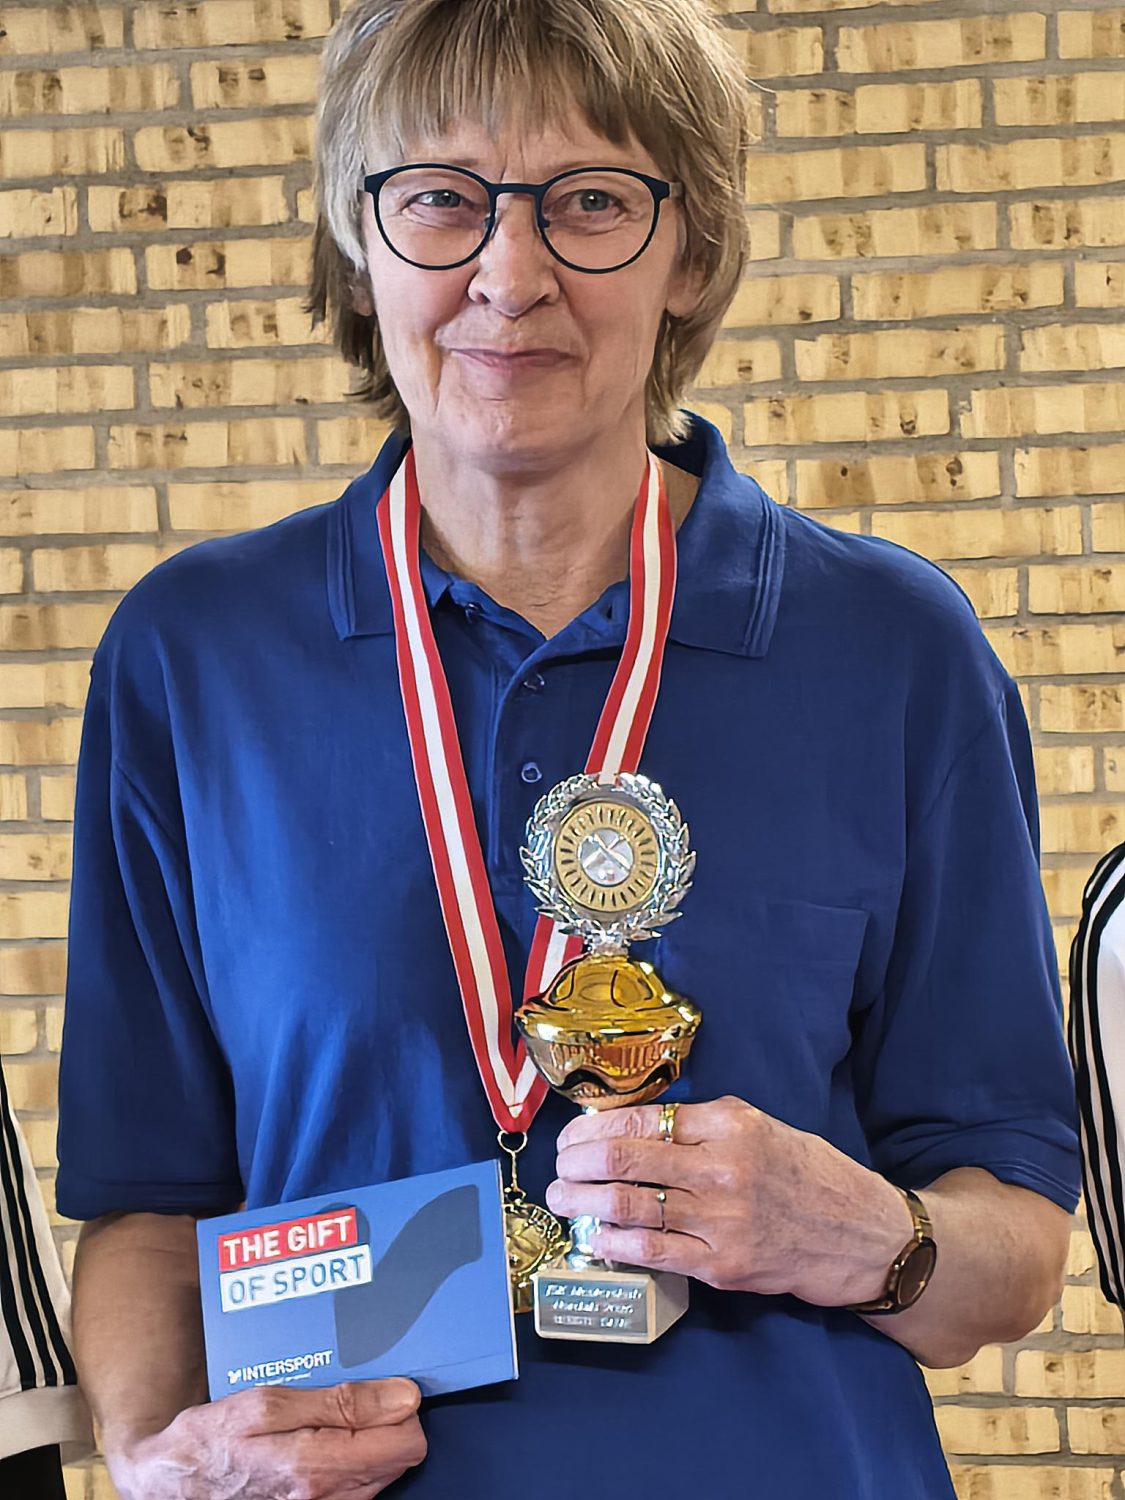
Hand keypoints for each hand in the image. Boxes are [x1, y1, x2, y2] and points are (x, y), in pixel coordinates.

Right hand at [108, 1379, 426, 1499]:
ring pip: (381, 1474)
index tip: (383, 1388)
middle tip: (349, 1399)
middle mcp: (328, 1499)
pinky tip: (318, 1443)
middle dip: (385, 1423)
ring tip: (326, 1419)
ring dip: (366, 1443)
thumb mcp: (268, 1403)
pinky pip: (358, 1489)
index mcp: (317, 1466)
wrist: (172, 1483)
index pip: (407, 1442)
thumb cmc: (214, 1439)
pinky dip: (349, 1462)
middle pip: (399, 1458)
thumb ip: (342, 1402)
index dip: (401, 1409)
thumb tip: (403, 1397)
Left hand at [547, 1095, 911, 1306]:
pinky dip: (614, 1241)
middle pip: (625, 1159)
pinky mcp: (723, 1264)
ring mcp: (721, 1218)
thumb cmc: (808, 1174)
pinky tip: (594, 1235)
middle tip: (559, 1166)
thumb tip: (634, 1124)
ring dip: (583, 1201)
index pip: (642, 1118)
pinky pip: (653, 1251)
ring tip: (562, 1198)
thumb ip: (702, 1124)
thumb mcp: (760, 1126)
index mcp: (729, 1124)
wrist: (863, 1234)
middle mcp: (722, 1167)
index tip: (573, 1135)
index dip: (594, 1128)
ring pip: (630, 1205)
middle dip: (577, 1162)